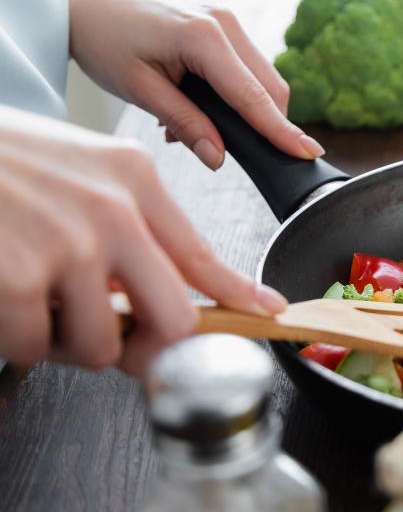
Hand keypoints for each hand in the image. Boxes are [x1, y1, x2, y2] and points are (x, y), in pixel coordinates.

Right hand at [0, 106, 287, 372]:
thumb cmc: (5, 162)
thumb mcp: (85, 172)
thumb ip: (134, 227)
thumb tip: (175, 293)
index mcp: (135, 182)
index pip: (204, 256)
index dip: (239, 297)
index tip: (267, 315)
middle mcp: (111, 213)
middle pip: (172, 319)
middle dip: (147, 347)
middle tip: (120, 342)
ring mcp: (64, 246)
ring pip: (99, 345)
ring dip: (68, 341)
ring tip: (39, 299)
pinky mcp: (14, 279)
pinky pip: (36, 348)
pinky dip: (19, 339)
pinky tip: (5, 298)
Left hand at [65, 0, 323, 169]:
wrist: (84, 6)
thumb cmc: (105, 41)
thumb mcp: (141, 91)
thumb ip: (186, 124)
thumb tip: (219, 158)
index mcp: (203, 38)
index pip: (253, 97)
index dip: (282, 131)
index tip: (308, 154)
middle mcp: (224, 24)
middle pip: (270, 88)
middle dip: (265, 126)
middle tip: (228, 152)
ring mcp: (227, 23)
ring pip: (262, 80)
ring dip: (245, 113)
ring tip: (191, 127)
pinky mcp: (222, 28)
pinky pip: (246, 70)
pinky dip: (235, 97)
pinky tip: (197, 108)